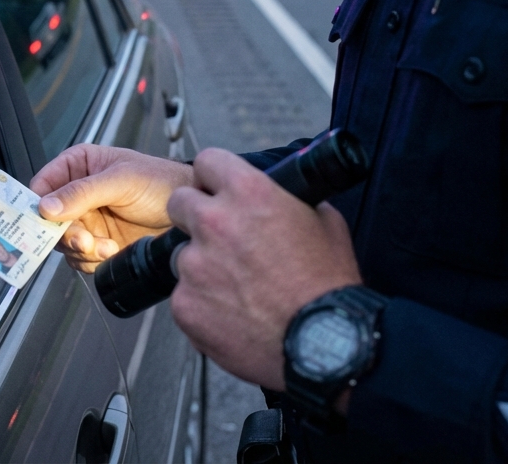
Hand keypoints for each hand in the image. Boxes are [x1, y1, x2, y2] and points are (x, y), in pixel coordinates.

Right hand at [33, 144, 193, 272]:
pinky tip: (111, 252)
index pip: (42, 185)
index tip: (43, 220)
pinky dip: (91, 260)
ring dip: (81, 249)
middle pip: (49, 220)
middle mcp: (77, 194)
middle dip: (65, 234)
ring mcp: (87, 220)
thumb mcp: (121, 180)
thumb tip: (46, 206)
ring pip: (62, 242)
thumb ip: (83, 192)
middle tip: (83, 240)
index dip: (37, 204)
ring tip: (106, 247)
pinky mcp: (97, 243)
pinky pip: (79, 258)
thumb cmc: (160, 182)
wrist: (189, 213)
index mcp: (78, 167)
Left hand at [167, 148, 361, 391]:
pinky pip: (184, 295)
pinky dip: (202, 303)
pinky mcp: (185, 303)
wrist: (323, 345)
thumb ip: (290, 200)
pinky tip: (232, 312)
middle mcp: (214, 223)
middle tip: (221, 238)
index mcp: (249, 194)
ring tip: (238, 287)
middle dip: (196, 215)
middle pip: (180, 203)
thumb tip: (281, 194)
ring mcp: (194, 265)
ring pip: (182, 254)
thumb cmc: (328, 288)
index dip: (214, 177)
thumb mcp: (325, 223)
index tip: (215, 188)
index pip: (208, 161)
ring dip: (202, 265)